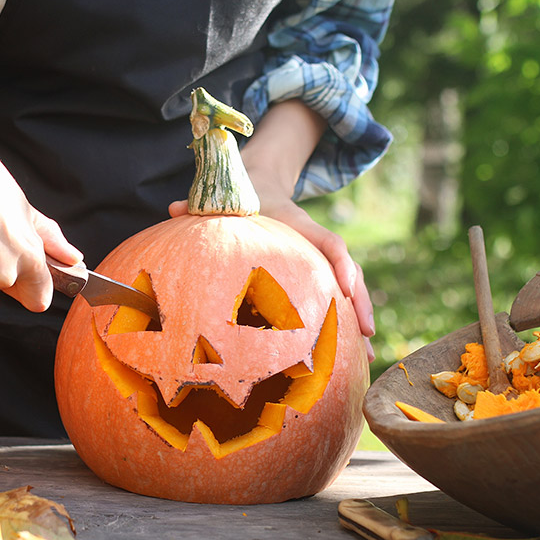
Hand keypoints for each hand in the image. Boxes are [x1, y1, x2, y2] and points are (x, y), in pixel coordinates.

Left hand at [169, 99, 374, 356]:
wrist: (261, 182)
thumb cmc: (241, 198)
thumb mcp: (223, 200)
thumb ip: (200, 205)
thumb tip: (172, 209)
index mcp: (297, 225)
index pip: (326, 241)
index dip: (337, 261)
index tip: (346, 285)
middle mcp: (314, 242)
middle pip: (347, 271)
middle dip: (359, 302)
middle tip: (367, 334)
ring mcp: (318, 258)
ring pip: (348, 289)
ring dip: (359, 320)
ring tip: (366, 358)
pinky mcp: (317, 272)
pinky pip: (336, 298)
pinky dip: (345, 323)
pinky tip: (348, 355)